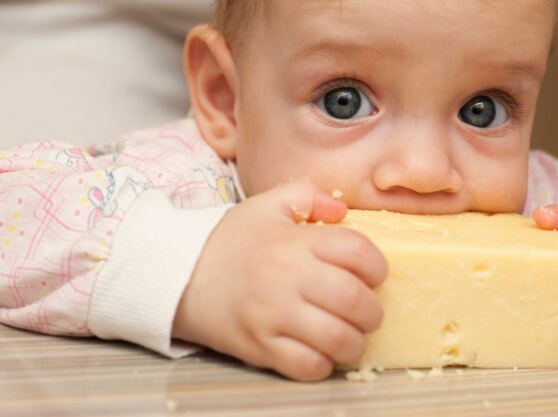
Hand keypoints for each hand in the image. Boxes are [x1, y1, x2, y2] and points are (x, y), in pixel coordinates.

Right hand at [172, 180, 387, 380]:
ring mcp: (273, 316)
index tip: (374, 274)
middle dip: (373, 309)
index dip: (377, 265)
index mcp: (294, 241)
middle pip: (354, 299)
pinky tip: (323, 351)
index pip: (357, 251)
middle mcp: (287, 278)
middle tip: (368, 310)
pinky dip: (324, 364)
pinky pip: (307, 365)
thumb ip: (308, 195)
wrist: (177, 274)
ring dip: (355, 341)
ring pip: (337, 338)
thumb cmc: (230, 240)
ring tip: (351, 334)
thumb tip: (341, 210)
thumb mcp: (267, 205)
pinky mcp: (259, 347)